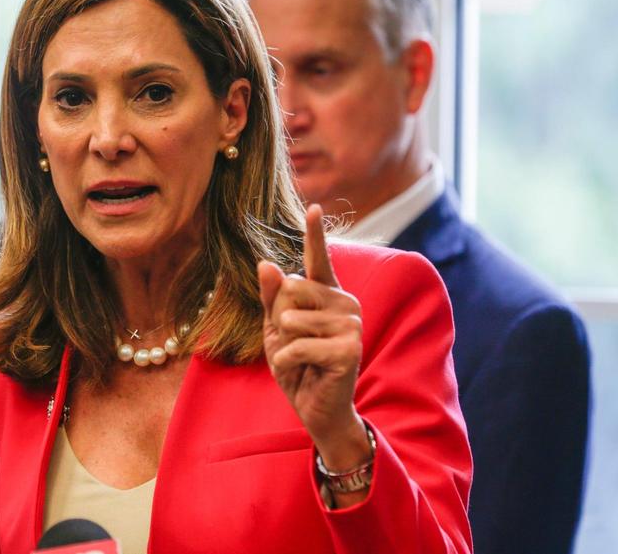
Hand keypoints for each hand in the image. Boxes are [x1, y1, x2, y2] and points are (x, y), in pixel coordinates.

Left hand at [258, 204, 370, 472]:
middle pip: (289, 289)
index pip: (318, 259)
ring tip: (301, 359)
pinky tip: (304, 371)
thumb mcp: (275, 329)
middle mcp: (345, 302)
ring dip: (283, 344)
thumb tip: (266, 263)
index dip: (314, 233)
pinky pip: (296, 345)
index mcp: (327, 294)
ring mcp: (350, 324)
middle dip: (278, 320)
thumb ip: (271, 297)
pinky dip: (287, 361)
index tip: (313, 207)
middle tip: (293, 344)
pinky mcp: (348, 349)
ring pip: (290, 318)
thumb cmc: (298, 366)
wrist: (317, 409)